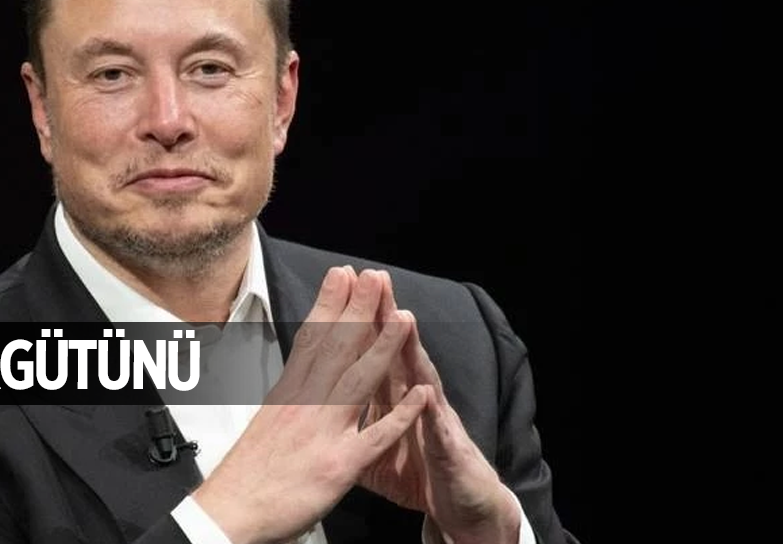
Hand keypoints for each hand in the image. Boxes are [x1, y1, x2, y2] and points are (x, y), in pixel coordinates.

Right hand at [192, 266, 433, 543]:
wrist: (229, 511)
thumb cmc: (245, 472)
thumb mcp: (265, 420)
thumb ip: (288, 395)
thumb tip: (299, 372)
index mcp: (287, 392)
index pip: (312, 338)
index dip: (329, 304)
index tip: (342, 274)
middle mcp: (304, 404)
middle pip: (336, 348)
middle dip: (358, 309)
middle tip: (374, 276)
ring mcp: (322, 432)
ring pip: (358, 380)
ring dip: (383, 348)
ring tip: (404, 318)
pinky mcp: (338, 464)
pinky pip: (375, 437)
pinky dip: (400, 415)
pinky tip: (421, 396)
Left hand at [356, 270, 520, 543]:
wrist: (460, 503)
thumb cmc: (417, 470)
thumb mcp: (373, 444)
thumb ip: (352, 416)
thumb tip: (321, 400)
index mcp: (391, 395)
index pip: (370, 348)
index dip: (355, 319)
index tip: (340, 285)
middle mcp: (414, 398)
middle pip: (396, 350)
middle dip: (383, 315)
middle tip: (373, 279)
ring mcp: (433, 419)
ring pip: (421, 378)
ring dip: (412, 350)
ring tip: (403, 318)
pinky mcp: (446, 450)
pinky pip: (437, 430)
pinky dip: (431, 412)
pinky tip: (428, 394)